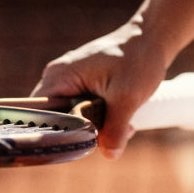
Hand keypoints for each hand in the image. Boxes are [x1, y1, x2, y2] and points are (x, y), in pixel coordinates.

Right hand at [33, 22, 168, 158]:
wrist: (153, 38)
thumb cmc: (138, 59)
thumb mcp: (127, 97)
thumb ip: (115, 129)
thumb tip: (109, 154)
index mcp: (59, 76)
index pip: (40, 117)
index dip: (57, 136)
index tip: (83, 143)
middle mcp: (58, 77)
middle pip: (57, 121)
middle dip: (83, 133)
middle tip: (109, 134)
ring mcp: (70, 79)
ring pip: (73, 118)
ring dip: (96, 126)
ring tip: (122, 121)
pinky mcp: (83, 83)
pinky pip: (83, 110)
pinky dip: (101, 118)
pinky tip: (121, 117)